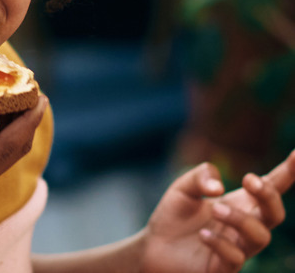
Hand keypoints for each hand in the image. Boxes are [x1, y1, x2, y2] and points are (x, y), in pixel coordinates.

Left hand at [141, 150, 294, 272]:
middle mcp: (245, 226)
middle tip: (249, 180)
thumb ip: (200, 177)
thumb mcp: (183, 188)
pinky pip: (236, 258)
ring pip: (260, 237)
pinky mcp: (223, 267)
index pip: (271, 186)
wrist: (153, 245)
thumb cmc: (175, 215)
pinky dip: (221, 243)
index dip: (288, 172)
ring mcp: (238, 248)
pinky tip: (203, 235)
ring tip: (215, 208)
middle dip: (268, 195)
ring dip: (240, 219)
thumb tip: (219, 187)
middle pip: (275, 214)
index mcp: (241, 202)